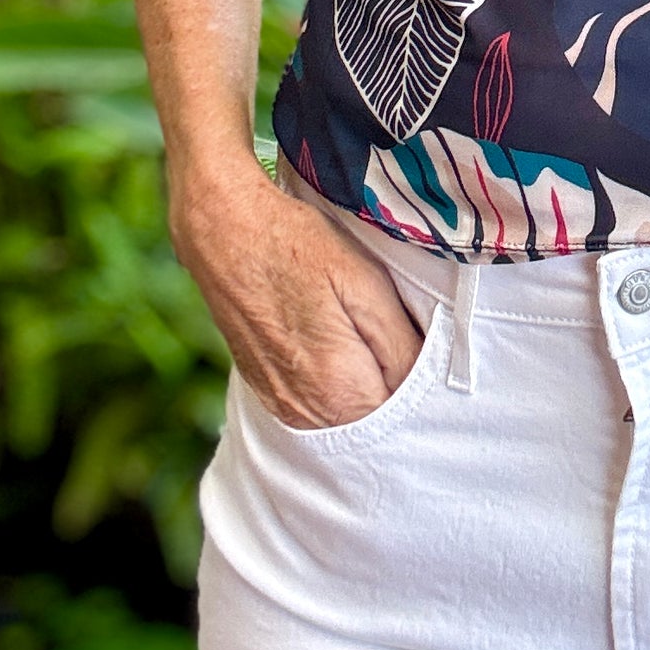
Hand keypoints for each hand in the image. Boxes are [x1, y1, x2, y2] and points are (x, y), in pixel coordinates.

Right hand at [171, 155, 424, 429]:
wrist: (223, 231)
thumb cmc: (297, 248)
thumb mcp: (367, 285)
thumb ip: (401, 347)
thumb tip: (425, 385)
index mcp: (339, 393)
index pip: (405, 414)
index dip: (419, 378)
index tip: (416, 342)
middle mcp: (306, 414)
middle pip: (375, 418)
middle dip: (394, 383)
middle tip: (394, 331)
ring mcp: (281, 405)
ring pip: (347, 412)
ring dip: (364, 382)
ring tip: (362, 330)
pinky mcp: (266, 390)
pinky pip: (318, 403)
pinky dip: (335, 381)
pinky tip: (334, 339)